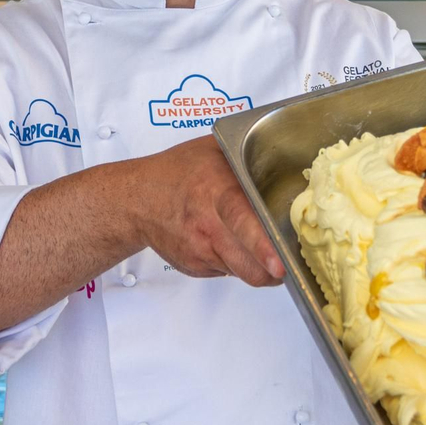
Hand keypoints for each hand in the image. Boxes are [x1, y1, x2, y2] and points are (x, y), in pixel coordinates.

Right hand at [132, 136, 284, 287]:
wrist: (137, 201)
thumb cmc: (177, 172)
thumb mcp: (215, 151)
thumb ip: (250, 157)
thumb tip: (288, 157)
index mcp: (216, 193)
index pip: (242, 223)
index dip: (263, 247)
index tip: (279, 263)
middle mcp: (207, 226)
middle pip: (248, 265)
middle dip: (274, 271)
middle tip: (287, 261)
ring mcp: (200, 252)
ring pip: (243, 273)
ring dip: (259, 268)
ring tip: (262, 249)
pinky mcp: (196, 267)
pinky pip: (229, 273)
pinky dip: (237, 263)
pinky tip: (229, 242)